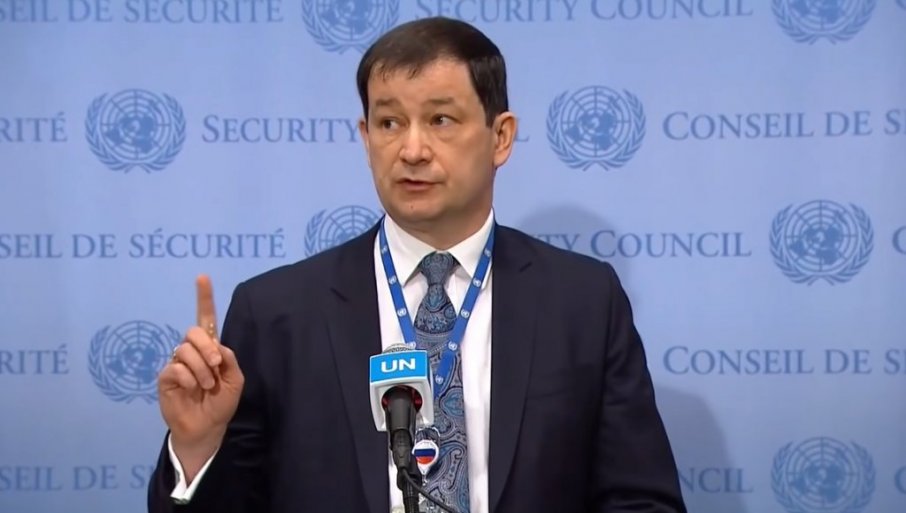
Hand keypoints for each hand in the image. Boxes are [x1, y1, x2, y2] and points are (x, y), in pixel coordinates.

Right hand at [158, 275, 244, 481]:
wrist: (207, 428)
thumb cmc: (221, 403)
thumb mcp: (235, 381)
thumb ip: (230, 361)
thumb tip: (218, 346)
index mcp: (210, 349)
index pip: (205, 319)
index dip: (204, 298)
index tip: (202, 277)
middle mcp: (192, 352)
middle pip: (194, 331)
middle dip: (208, 347)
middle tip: (217, 365)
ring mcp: (177, 363)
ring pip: (185, 350)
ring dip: (201, 369)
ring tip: (207, 385)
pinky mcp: (165, 377)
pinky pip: (175, 367)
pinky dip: (189, 378)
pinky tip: (193, 389)